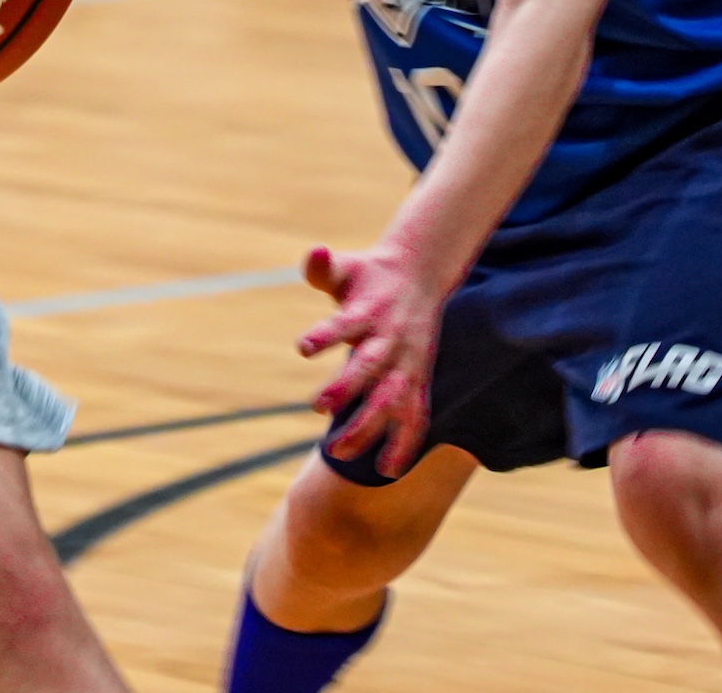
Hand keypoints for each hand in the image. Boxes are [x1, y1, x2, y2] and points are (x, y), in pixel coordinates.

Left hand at [297, 242, 443, 478]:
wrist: (418, 275)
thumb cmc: (369, 276)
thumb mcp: (346, 266)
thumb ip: (322, 266)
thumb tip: (314, 253)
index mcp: (367, 311)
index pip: (344, 323)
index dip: (324, 335)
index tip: (302, 346)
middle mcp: (389, 340)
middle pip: (368, 367)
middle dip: (344, 388)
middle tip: (316, 405)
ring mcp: (406, 363)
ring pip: (390, 399)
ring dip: (367, 427)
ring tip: (336, 451)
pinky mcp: (418, 380)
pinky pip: (416, 416)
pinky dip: (405, 444)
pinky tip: (386, 469)